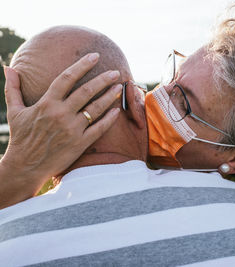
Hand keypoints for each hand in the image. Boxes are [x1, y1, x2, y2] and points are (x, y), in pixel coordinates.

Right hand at [0, 53, 121, 207]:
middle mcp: (61, 114)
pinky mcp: (80, 143)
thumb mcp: (14, 111)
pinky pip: (99, 129)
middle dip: (103, 79)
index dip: (82, 65)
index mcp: (46, 103)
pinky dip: (109, 119)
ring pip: (96, 108)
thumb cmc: (21, 138)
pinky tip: (117, 110)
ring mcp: (72, 129)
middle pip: (86, 91)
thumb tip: (9, 67)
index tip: (95, 56)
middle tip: (115, 71)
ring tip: (119, 87)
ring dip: (109, 96)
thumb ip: (13, 88)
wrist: (26, 167)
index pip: (67, 78)